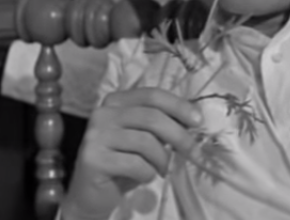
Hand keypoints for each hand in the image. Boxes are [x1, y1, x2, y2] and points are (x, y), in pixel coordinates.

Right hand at [61, 87, 202, 219]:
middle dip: (179, 136)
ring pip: (146, 142)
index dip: (178, 106)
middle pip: (152, 117)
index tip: (198, 121)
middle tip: (192, 152)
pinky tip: (144, 177)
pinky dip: (148, 173)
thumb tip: (193, 120)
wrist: (91, 193)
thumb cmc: (122, 163)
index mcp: (115, 101)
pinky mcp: (93, 159)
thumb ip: (159, 126)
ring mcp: (95, 135)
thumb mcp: (142, 139)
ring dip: (163, 160)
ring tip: (162, 169)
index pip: (152, 95)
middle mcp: (102, 113)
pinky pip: (136, 164)